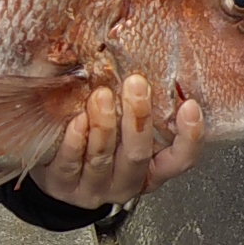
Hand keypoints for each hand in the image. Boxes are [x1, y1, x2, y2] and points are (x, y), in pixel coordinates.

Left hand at [29, 74, 203, 209]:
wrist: (53, 179)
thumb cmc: (94, 147)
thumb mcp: (122, 130)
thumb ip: (134, 107)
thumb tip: (144, 57)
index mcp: (149, 170)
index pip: (180, 160)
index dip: (189, 137)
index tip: (190, 105)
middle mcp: (125, 182)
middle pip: (138, 154)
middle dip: (138, 118)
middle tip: (136, 84)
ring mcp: (93, 188)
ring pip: (103, 158)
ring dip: (104, 125)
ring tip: (102, 96)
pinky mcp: (63, 186)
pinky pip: (70, 164)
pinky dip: (75, 140)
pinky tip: (77, 120)